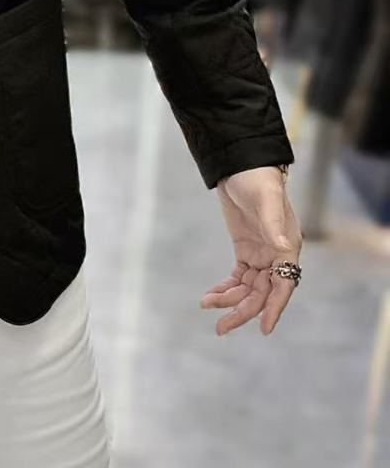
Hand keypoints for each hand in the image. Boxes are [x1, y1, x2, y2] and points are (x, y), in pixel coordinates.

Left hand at [200, 165, 302, 335]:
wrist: (241, 166)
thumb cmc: (258, 180)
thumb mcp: (266, 198)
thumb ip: (273, 223)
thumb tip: (281, 247)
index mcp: (288, 247)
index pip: (284, 285)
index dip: (275, 308)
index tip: (264, 329)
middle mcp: (277, 255)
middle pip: (262, 293)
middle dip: (243, 311)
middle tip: (221, 328)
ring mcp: (261, 254)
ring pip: (248, 288)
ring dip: (230, 300)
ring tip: (206, 304)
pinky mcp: (245, 250)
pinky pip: (238, 277)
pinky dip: (226, 287)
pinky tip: (211, 296)